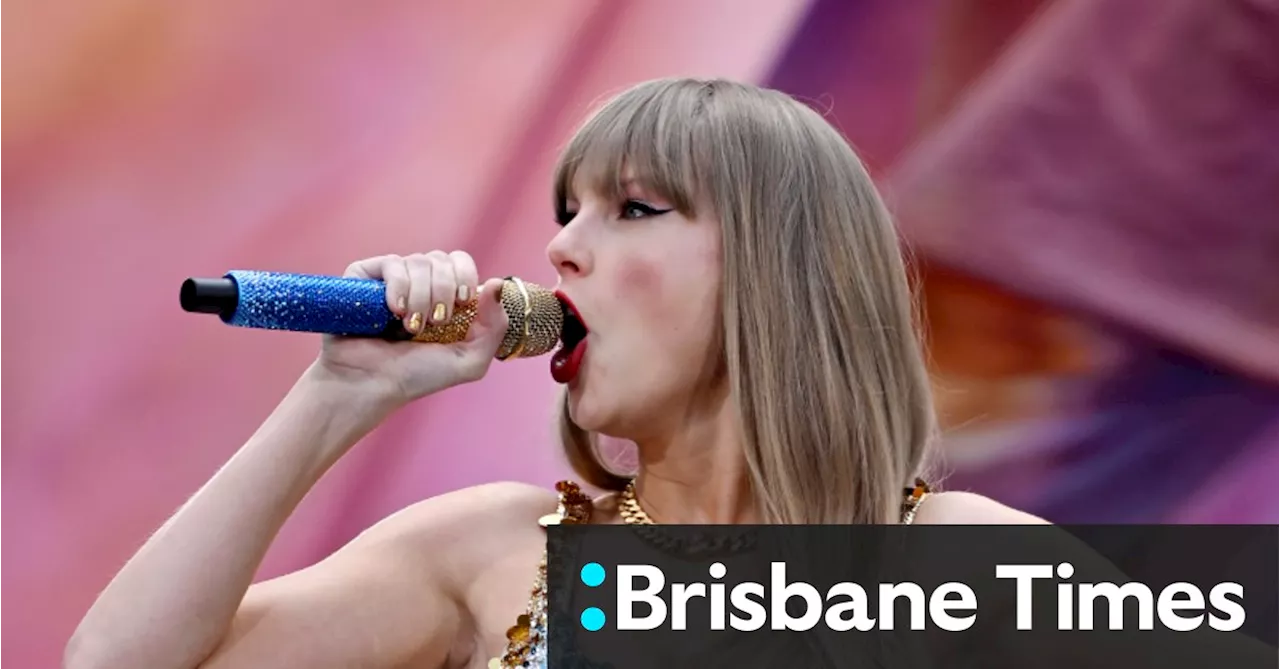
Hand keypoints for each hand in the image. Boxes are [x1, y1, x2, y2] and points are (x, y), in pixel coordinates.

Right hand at [311, 251, 508, 405]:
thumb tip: (499, 283)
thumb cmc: (416, 376)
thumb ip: (494, 327)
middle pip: (442, 259)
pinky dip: (398, 286)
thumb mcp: (469, 361)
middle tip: (434, 322)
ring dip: (421, 297)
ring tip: (410, 327)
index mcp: (445, 297)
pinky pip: (392, 263)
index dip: (465, 276)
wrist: (371, 384)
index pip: (461, 262)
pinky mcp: (365, 277)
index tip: (462, 301)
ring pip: (418, 261)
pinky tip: (394, 311)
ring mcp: (392, 279)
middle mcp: (419, 283)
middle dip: (443, 291)